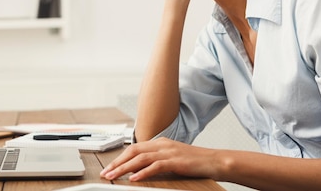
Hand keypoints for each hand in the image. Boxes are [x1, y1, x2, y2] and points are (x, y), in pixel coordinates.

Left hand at [100, 137, 216, 181]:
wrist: (214, 161)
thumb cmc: (194, 162)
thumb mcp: (172, 158)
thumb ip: (157, 160)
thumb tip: (140, 169)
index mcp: (160, 142)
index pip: (134, 148)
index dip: (120, 158)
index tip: (110, 167)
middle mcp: (162, 144)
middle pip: (133, 151)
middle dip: (117, 163)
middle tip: (106, 173)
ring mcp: (168, 151)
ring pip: (140, 158)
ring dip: (125, 168)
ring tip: (114, 176)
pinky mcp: (175, 161)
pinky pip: (155, 166)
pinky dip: (142, 172)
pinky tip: (134, 178)